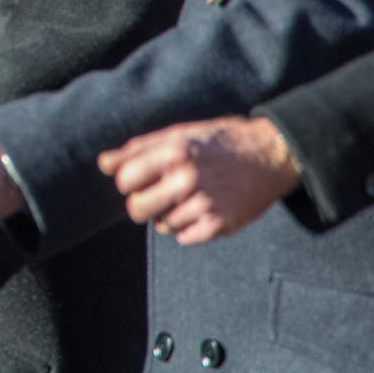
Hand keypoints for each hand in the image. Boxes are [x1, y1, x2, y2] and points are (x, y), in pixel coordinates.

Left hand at [98, 116, 299, 244]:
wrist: (270, 154)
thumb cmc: (217, 142)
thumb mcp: (177, 135)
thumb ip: (137, 150)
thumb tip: (103, 163)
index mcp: (172, 152)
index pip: (123, 179)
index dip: (128, 181)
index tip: (140, 178)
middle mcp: (186, 179)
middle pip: (136, 209)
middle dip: (142, 203)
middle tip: (159, 193)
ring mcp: (204, 204)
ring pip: (161, 225)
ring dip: (168, 215)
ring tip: (188, 197)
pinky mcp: (220, 224)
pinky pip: (184, 237)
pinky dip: (187, 228)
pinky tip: (201, 210)